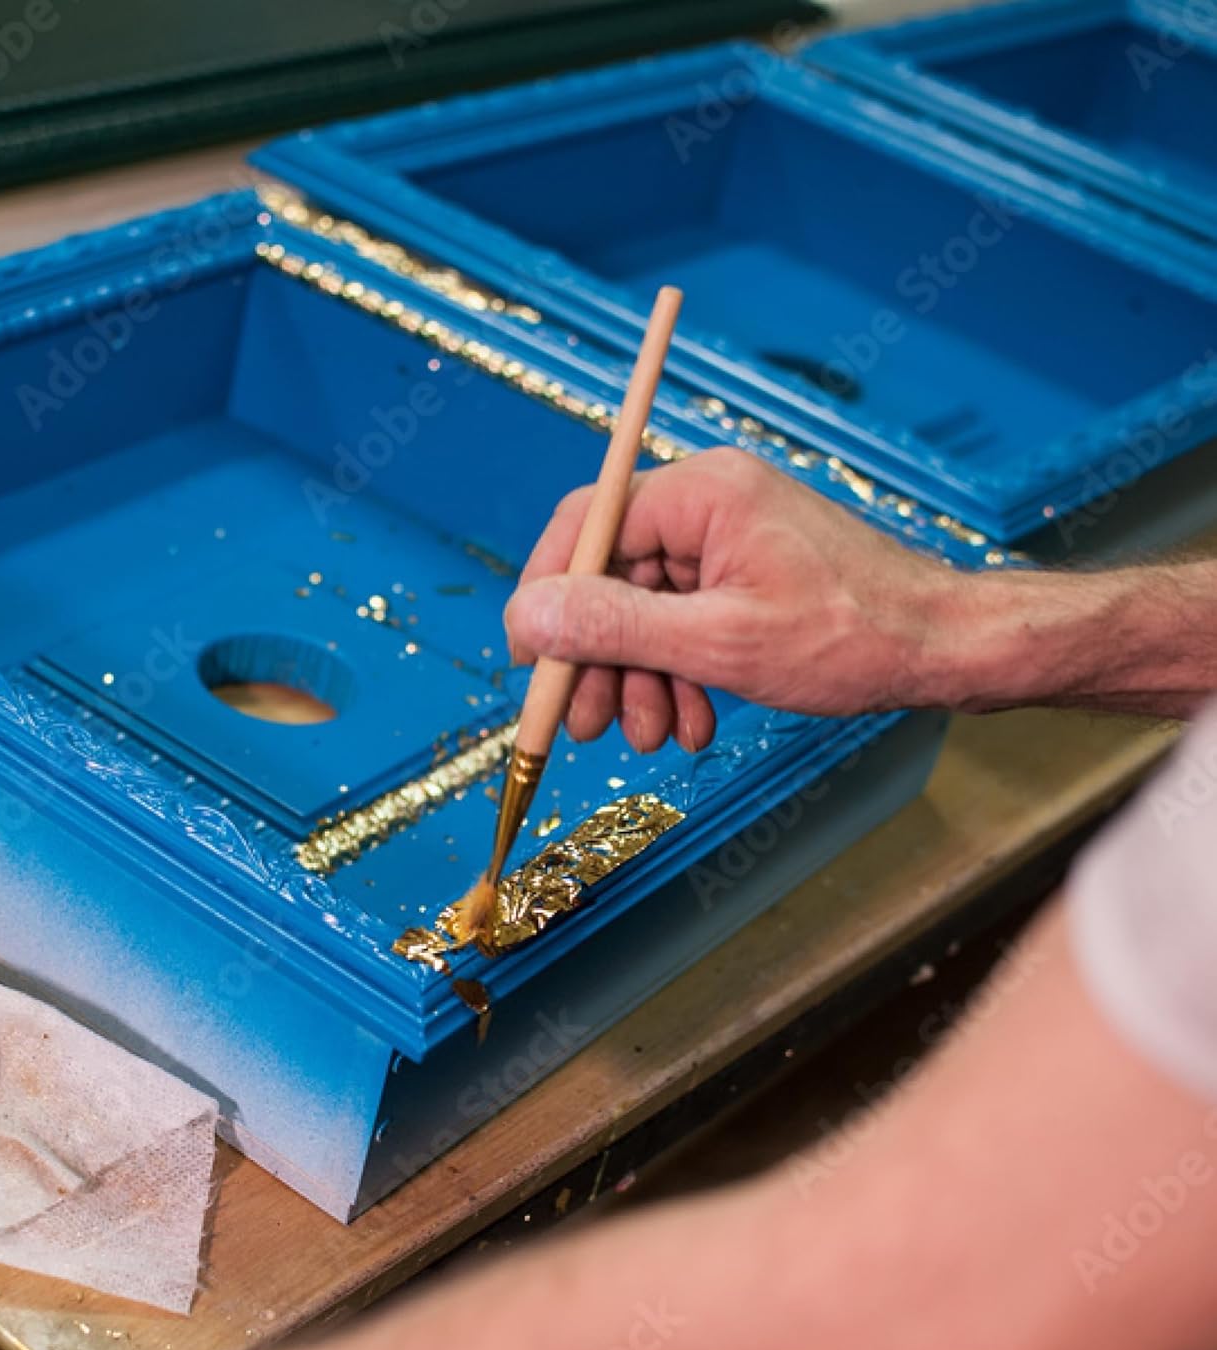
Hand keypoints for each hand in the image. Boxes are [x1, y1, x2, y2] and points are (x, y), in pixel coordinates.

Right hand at [504, 448, 959, 750]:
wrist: (944, 649)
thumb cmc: (852, 635)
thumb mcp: (719, 643)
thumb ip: (616, 628)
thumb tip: (528, 617)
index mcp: (700, 493)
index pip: (585, 525)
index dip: (547, 596)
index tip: (532, 663)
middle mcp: (708, 503)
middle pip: (612, 577)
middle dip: (599, 658)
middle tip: (587, 723)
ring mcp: (728, 539)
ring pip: (645, 609)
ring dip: (639, 678)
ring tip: (652, 734)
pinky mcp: (743, 574)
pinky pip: (683, 621)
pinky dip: (678, 672)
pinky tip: (693, 720)